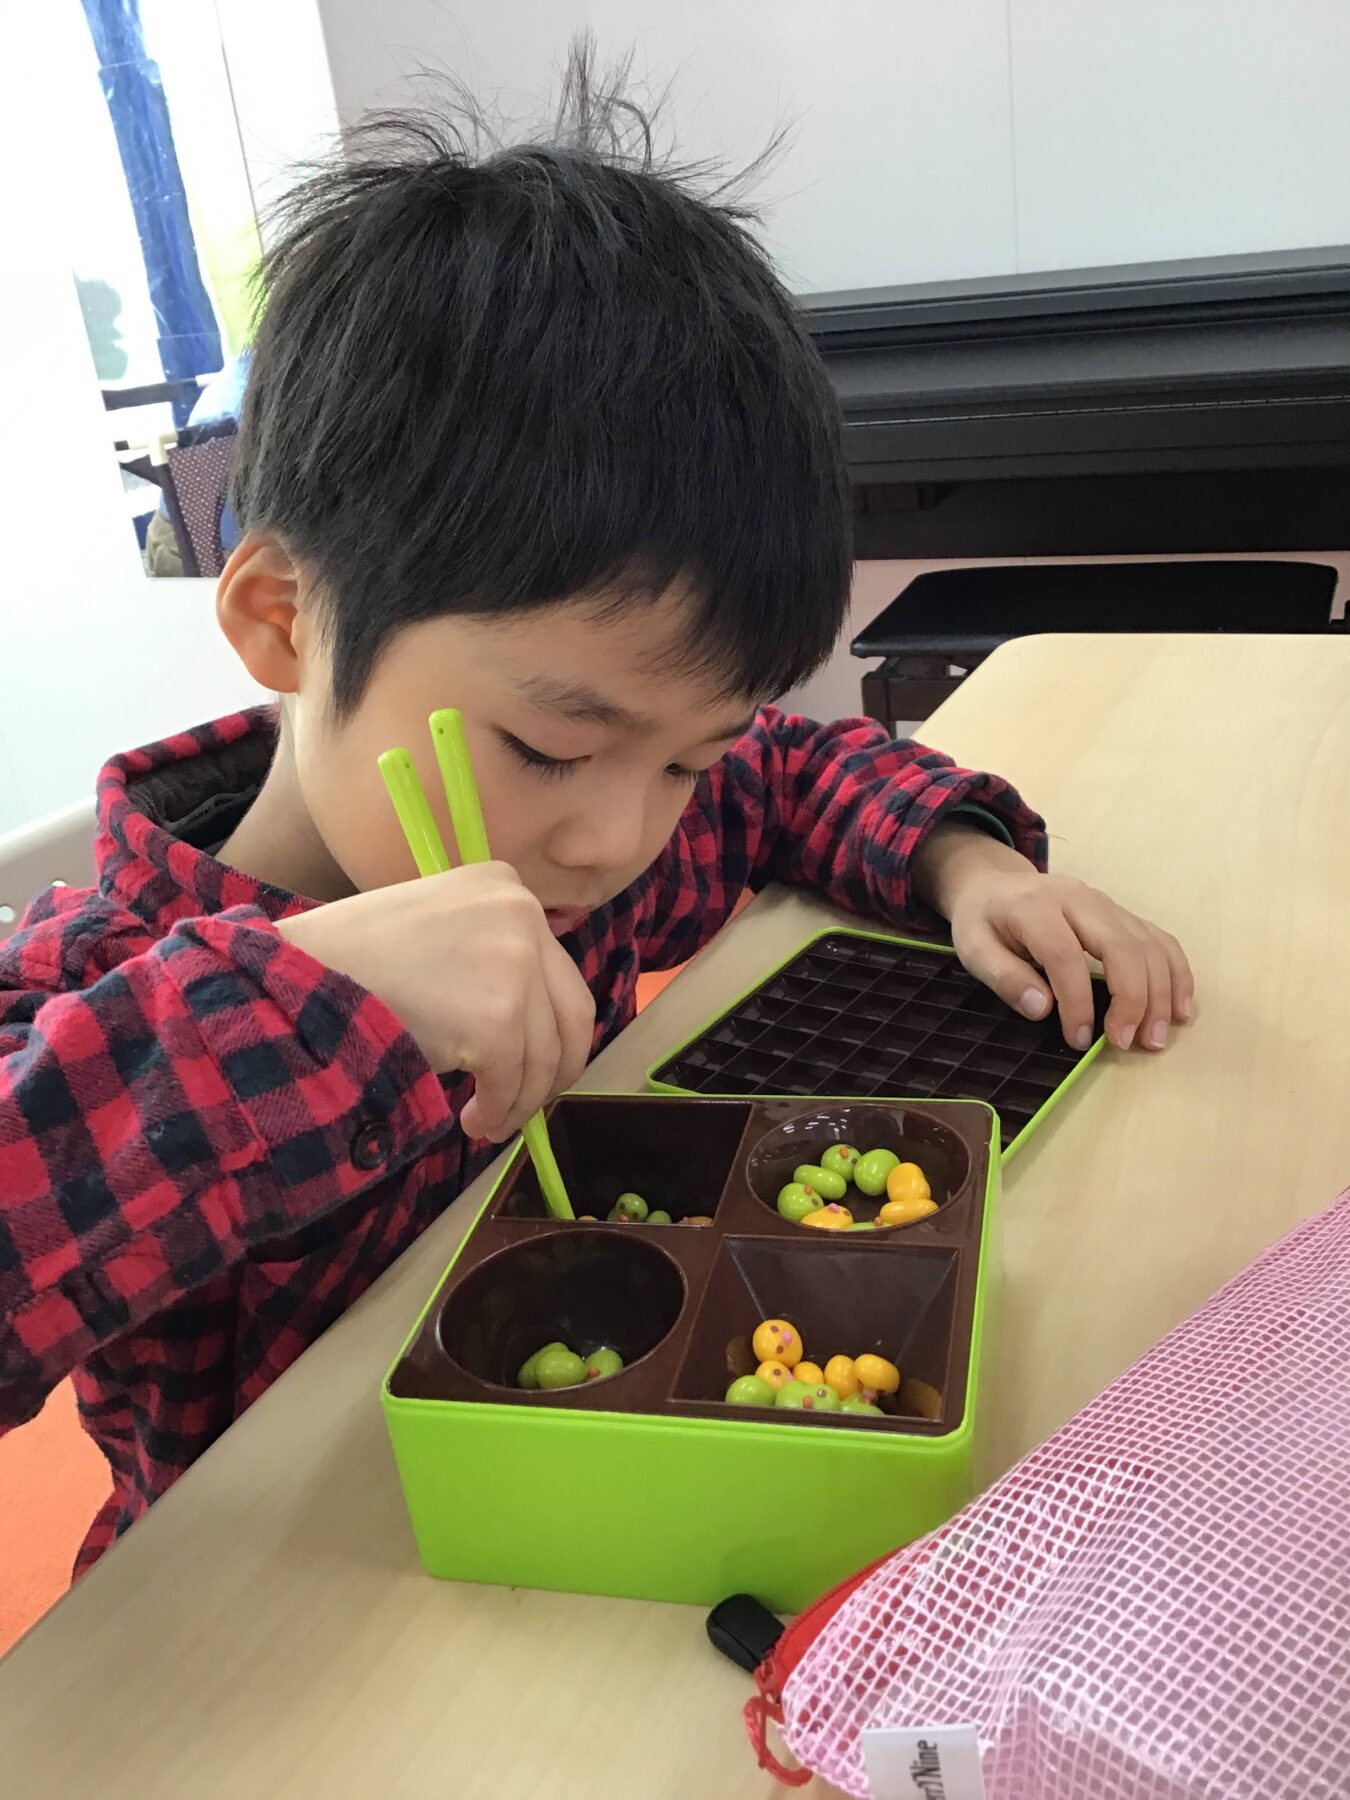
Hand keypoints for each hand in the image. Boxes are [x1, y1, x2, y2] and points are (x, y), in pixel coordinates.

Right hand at [276, 863, 594, 1139]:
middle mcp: (522, 915)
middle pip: (572, 1012)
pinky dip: (499, 1111)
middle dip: (556, 1067)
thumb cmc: (354, 953)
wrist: (303, 975)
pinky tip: (475, 1120)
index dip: (551, 1022)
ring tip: (489, 1119)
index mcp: (507, 883)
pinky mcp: (496, 1020)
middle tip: (531, 1098)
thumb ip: (489, 946)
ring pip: (544, 1055)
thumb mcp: (437, 917)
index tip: (538, 1055)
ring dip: (521, 1098)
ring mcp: (515, 967)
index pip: (557, 966)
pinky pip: (512, 1082)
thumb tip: (531, 1016)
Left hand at [913, 824, 1192, 1051]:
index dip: (1077, 1002)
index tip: (1079, 1039)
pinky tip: (1180, 1007)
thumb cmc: (983, 921)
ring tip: (1156, 1037)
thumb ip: (1004, 977)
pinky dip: (1176, 973)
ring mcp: (1106, 903)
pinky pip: (1159, 939)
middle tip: (1128, 1042)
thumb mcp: (974, 948)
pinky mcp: (1122, 913)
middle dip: (1132, 999)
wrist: (995, 883)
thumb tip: (1043, 1009)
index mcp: (1036, 907)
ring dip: (1161, 993)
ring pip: (1147, 944)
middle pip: (1121, 946)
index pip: (1065, 955)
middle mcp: (1079, 899)